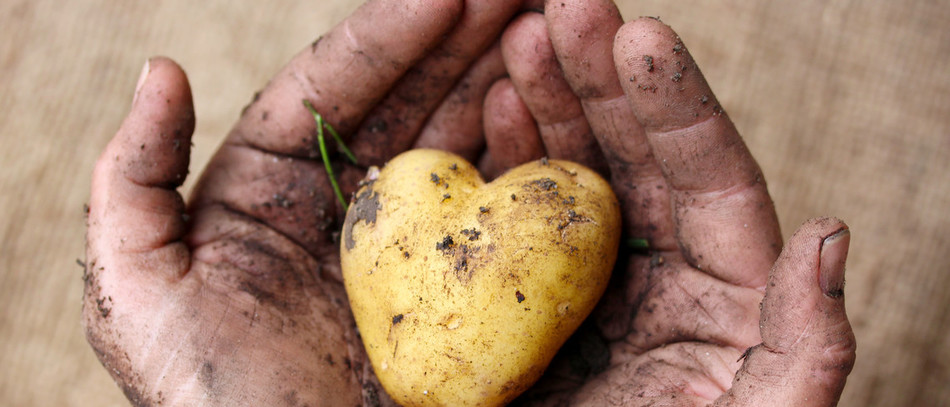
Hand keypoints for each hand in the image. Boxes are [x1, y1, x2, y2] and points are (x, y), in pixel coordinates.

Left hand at [82, 0, 528, 404]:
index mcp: (274, 188)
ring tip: (551, 25)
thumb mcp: (140, 292)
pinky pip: (501, 212)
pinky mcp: (462, 289)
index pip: (335, 88)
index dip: (389, 34)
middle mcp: (348, 204)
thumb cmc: (209, 400)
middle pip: (414, 99)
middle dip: (468, 37)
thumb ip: (132, 179)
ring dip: (509, 79)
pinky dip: (531, 159)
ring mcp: (412, 245)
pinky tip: (553, 112)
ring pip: (465, 140)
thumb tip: (161, 68)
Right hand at [494, 2, 855, 404]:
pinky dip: (501, 153)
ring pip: (572, 165)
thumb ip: (804, 353)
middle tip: (564, 8)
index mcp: (720, 293)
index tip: (639, 36)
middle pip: (634, 152)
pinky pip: (515, 209)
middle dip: (600, 75)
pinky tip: (486, 110)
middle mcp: (655, 271)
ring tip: (518, 42)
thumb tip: (830, 238)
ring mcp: (584, 275)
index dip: (676, 103)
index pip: (708, 178)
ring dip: (548, 98)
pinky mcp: (523, 291)